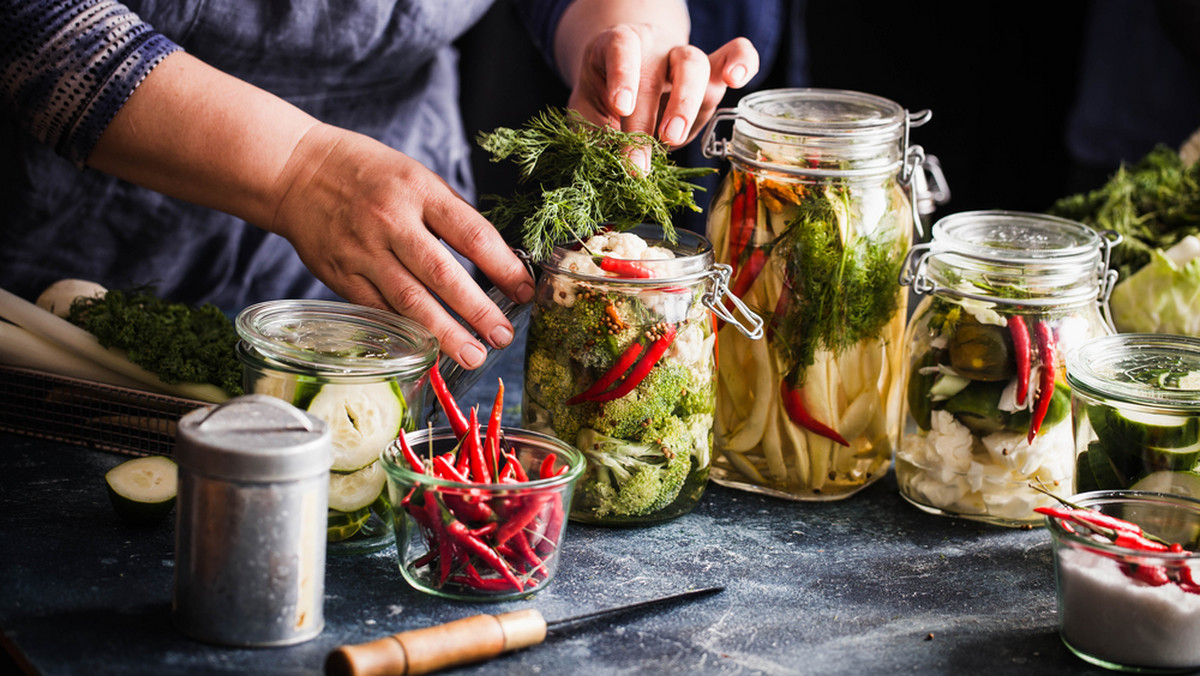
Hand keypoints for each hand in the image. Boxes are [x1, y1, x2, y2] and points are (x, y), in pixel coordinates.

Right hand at [269, 124, 534, 368]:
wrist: (295, 170)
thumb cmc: (367, 172)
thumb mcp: (415, 176)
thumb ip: (449, 215)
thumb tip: (494, 258)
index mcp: (418, 191)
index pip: (471, 234)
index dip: (503, 266)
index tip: (526, 291)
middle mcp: (391, 222)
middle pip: (442, 274)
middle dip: (477, 310)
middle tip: (503, 337)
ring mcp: (364, 252)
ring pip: (409, 301)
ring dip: (445, 333)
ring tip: (473, 355)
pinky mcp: (341, 276)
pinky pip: (379, 310)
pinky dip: (405, 332)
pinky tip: (428, 350)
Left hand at [568, 27, 758, 170]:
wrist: (627, 82)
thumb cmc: (605, 95)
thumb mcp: (588, 110)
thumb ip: (594, 132)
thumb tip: (609, 164)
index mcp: (618, 45)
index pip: (622, 49)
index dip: (623, 76)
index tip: (620, 107)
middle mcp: (654, 47)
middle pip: (659, 69)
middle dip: (651, 116)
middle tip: (642, 154)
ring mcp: (685, 58)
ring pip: (695, 65)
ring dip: (686, 105)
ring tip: (673, 139)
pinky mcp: (711, 74)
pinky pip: (736, 54)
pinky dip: (742, 62)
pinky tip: (738, 79)